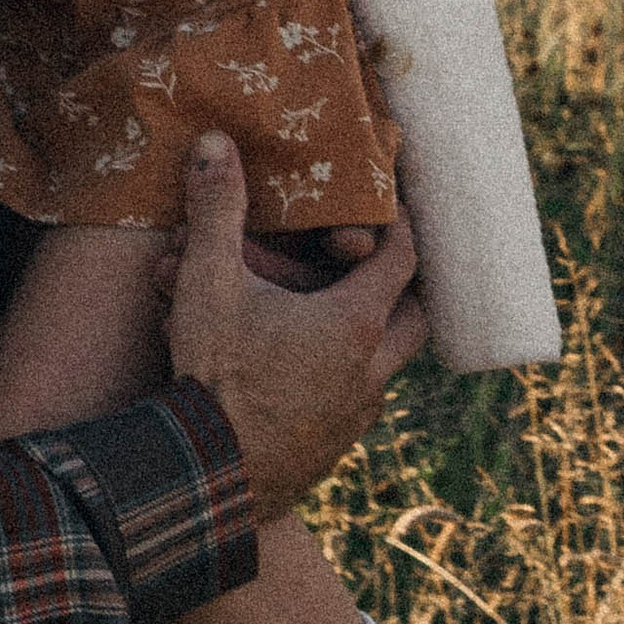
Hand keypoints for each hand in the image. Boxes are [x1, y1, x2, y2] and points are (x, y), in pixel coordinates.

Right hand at [163, 137, 425, 524]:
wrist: (210, 481)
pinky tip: (299, 374)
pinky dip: (340, 380)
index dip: (398, 228)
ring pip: (384, 367)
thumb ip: (216, 210)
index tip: (394, 208)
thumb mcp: (211, 282)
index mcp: (354, 323)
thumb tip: (214, 143)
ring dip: (367, 339)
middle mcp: (370, 371)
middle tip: (377, 268)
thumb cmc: (215, 376)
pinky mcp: (332, 451)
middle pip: (414, 320)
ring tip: (332, 319)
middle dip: (401, 290)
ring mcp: (355, 417)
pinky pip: (352, 405)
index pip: (400, 261)